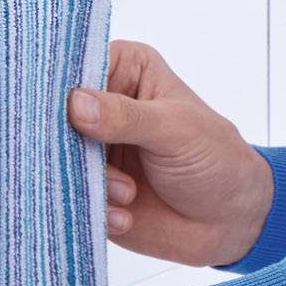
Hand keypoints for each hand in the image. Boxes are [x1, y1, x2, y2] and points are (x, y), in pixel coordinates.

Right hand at [69, 39, 273, 268]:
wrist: (230, 220)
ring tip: (129, 193)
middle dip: (69, 144)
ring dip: (90, 182)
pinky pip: (67, 195)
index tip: (61, 113)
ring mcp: (93, 149)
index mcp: (125, 70)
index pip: (76, 65)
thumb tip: (75, 103)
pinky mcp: (89, 188)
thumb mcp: (175, 129)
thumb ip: (126, 116)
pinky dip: (95, 209)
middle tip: (94, 164)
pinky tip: (126, 215)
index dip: (62, 88)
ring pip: (57, 158)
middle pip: (56, 116)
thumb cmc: (214, 158)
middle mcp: (102, 105)